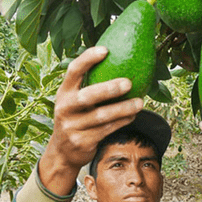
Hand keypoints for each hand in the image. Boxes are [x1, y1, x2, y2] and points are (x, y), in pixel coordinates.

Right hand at [38, 46, 143, 194]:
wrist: (62, 152)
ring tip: (139, 102)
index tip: (106, 50)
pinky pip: (106, 129)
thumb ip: (90, 86)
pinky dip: (122, 122)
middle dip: (109, 89)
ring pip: (101, 116)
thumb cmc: (77, 118)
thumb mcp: (75, 101)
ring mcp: (72, 126)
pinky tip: (133, 116)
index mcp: (63, 93)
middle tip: (129, 82)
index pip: (73, 71)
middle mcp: (64, 108)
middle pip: (88, 96)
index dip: (88, 59)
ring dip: (123, 109)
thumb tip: (122, 61)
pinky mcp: (81, 141)